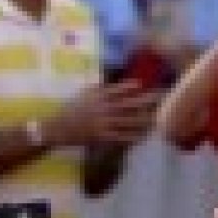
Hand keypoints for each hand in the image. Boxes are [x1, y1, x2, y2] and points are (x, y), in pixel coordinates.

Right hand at [43, 80, 159, 146]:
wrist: (56, 127)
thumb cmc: (71, 109)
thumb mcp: (83, 93)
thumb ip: (99, 86)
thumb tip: (110, 81)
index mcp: (98, 95)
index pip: (119, 89)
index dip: (133, 87)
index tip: (145, 85)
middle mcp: (103, 108)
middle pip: (129, 104)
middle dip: (146, 101)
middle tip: (160, 99)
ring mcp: (103, 123)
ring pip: (129, 121)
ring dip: (144, 120)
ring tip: (158, 119)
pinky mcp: (102, 136)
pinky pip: (121, 137)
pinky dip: (133, 136)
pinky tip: (144, 136)